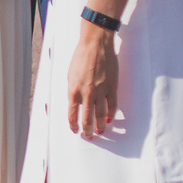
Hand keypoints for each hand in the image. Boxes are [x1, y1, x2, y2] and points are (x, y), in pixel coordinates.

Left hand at [68, 23, 120, 139]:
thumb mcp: (70, 75)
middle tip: (88, 136)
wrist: (95, 46)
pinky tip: (110, 119)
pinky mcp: (112, 87)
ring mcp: (100, 91)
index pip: (72, 113)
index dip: (73, 124)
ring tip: (100, 132)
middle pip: (87, 118)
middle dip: (87, 129)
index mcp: (73, 90)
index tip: (75, 130)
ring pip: (100, 114)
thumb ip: (73, 90)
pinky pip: (112, 105)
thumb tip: (75, 103)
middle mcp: (86, 94)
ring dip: (100, 125)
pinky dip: (111, 114)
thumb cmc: (80, 58)